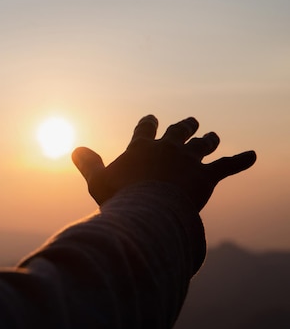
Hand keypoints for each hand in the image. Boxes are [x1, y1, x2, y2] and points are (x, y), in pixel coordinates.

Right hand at [71, 115, 256, 210]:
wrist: (149, 210)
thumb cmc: (120, 198)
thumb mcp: (97, 181)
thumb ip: (88, 164)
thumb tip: (75, 149)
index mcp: (141, 148)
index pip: (145, 130)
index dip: (148, 124)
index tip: (151, 118)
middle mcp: (167, 148)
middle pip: (178, 132)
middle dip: (184, 126)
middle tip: (190, 122)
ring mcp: (188, 160)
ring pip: (202, 145)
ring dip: (209, 140)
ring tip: (213, 136)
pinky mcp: (206, 176)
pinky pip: (228, 165)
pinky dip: (241, 160)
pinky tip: (252, 155)